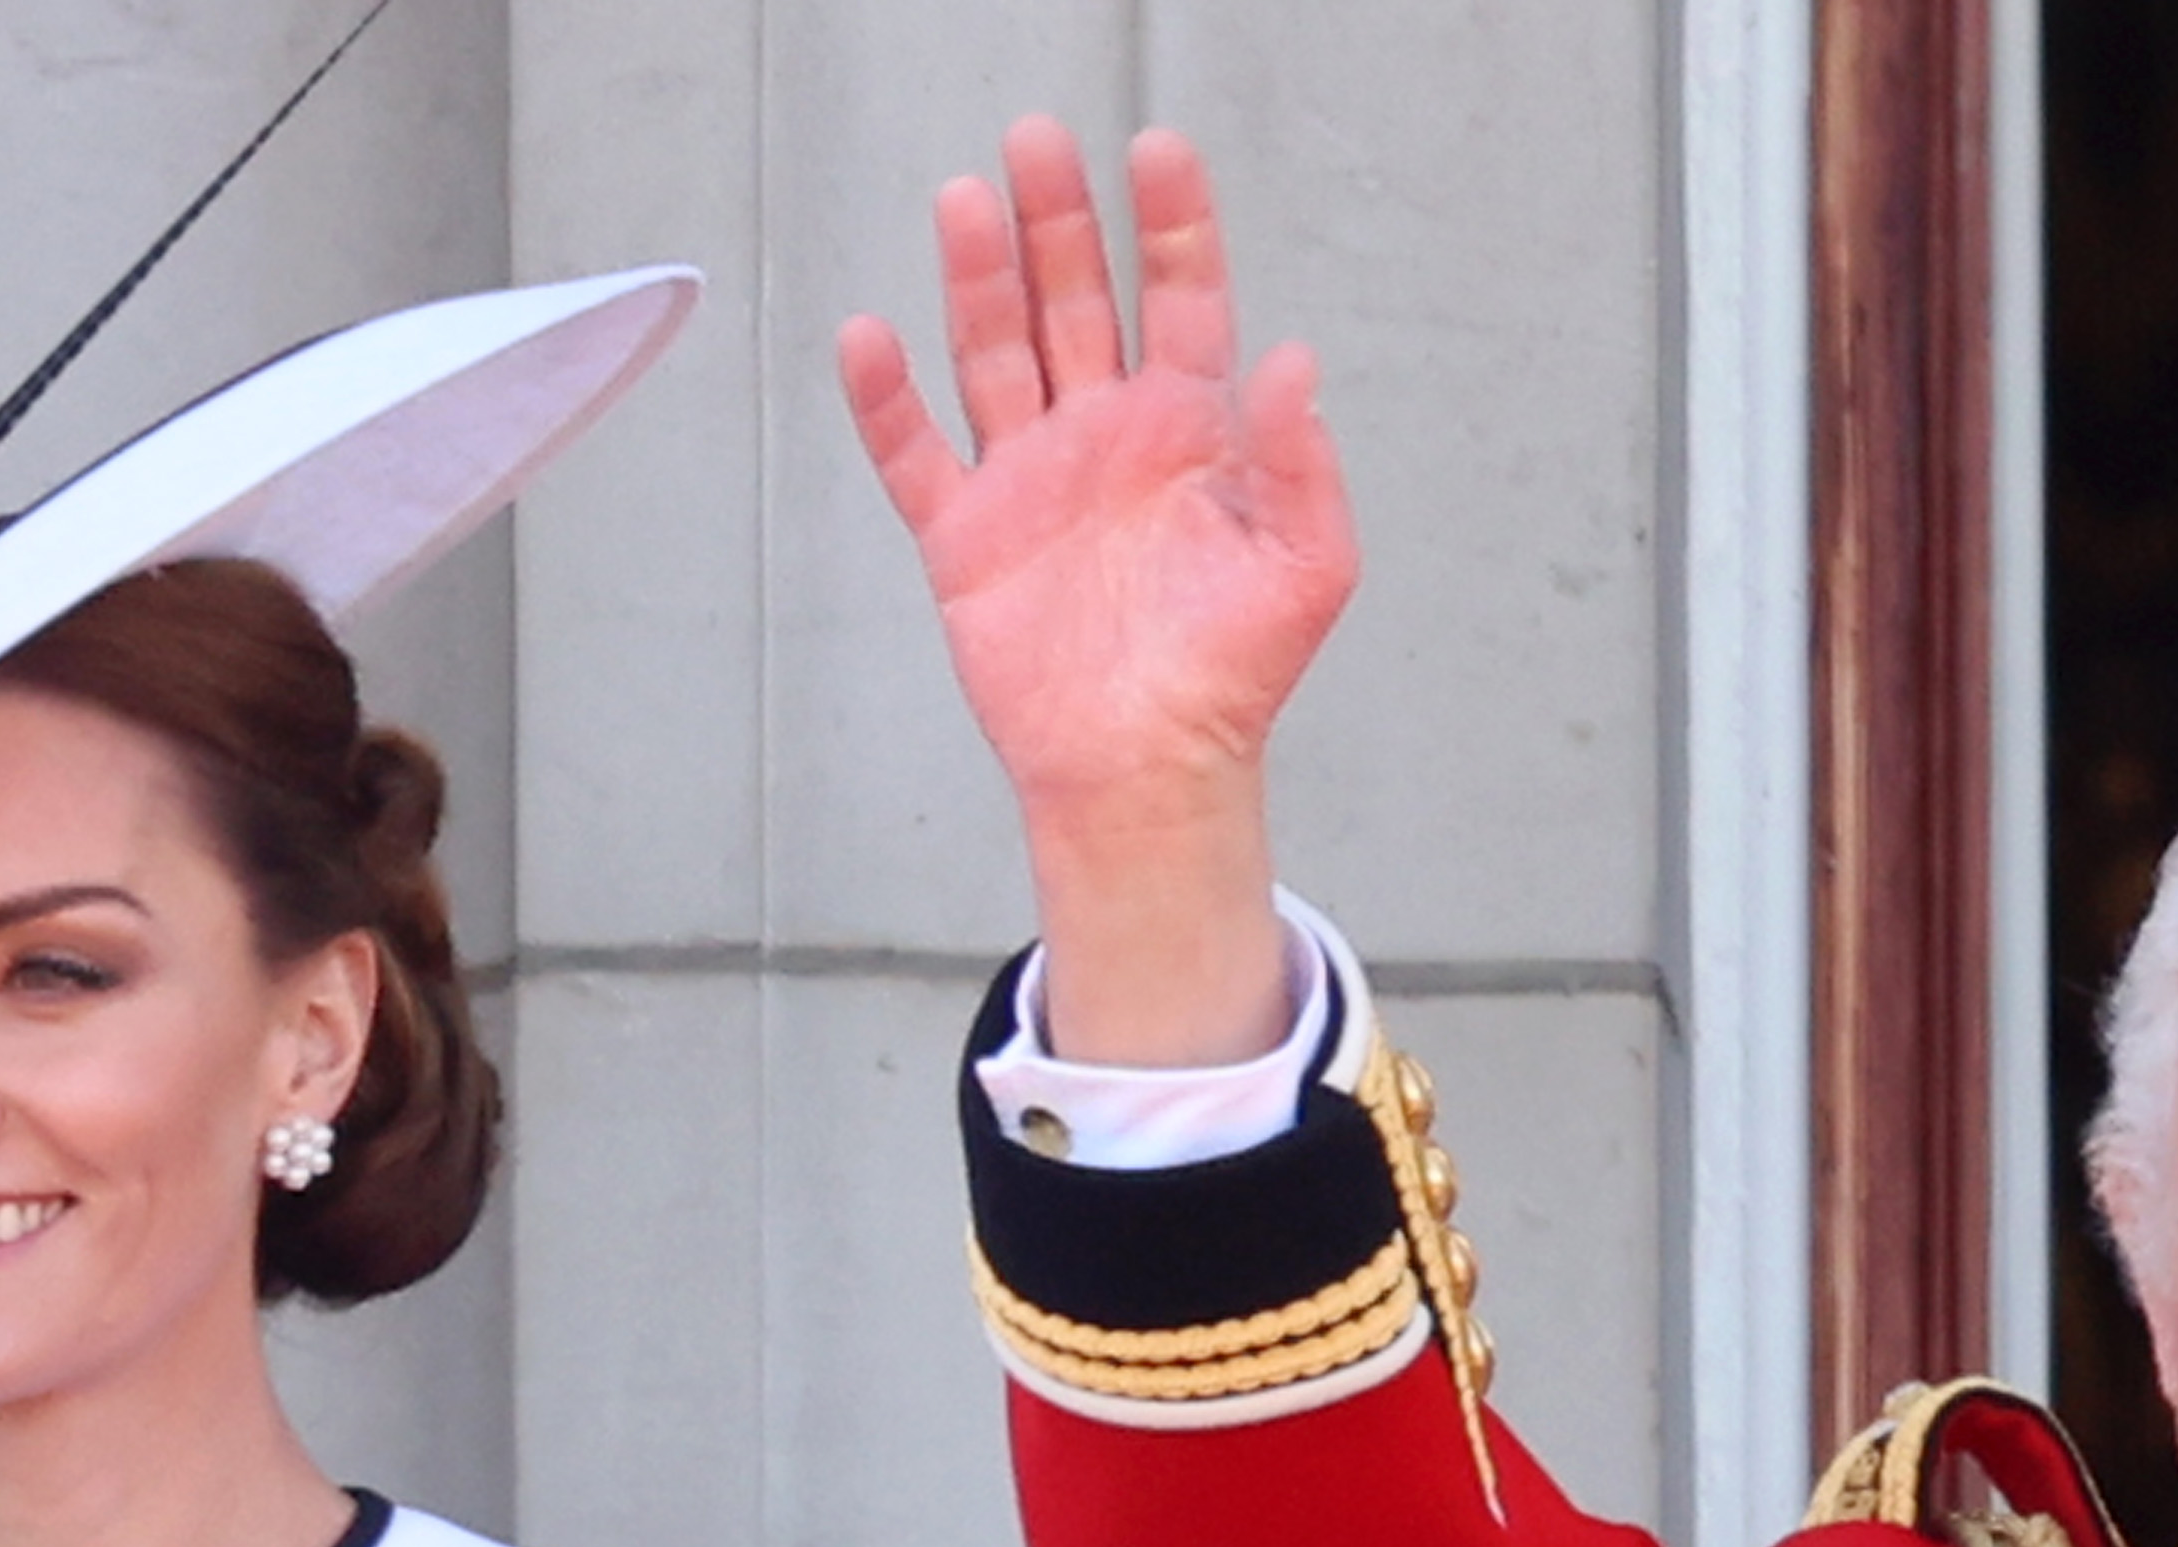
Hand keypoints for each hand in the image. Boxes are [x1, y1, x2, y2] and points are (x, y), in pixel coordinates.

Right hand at [839, 120, 1355, 1062]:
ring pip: (995, 352)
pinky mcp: (966, 538)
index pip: (1181, 299)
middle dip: (1058, 221)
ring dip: (978, 279)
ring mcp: (1030, 480)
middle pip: (1075, 300)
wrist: (1149, 774)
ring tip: (965, 203)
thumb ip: (1303, 466)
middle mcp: (1104, 437)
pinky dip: (887, 401)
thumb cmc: (1232, 680)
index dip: (1171, 225)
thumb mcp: (1305, 570)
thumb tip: (1294, 363)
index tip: (1158, 153)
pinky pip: (916, 455)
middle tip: (1038, 142)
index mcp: (1188, 431)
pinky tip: (871, 338)